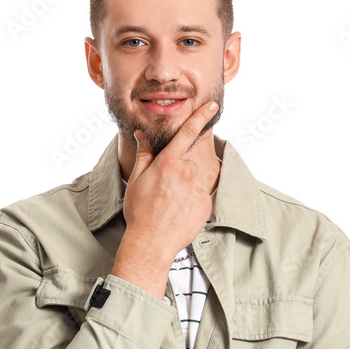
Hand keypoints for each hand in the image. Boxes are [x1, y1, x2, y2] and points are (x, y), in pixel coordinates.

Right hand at [122, 99, 218, 259]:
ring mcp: (198, 189)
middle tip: (163, 192)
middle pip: (187, 163)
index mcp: (168, 163)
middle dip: (178, 172)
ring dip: (185, 188)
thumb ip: (144, 154)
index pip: (187, 133)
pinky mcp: (207, 204)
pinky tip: (180, 213)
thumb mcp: (137, 180)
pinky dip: (192, 202)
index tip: (212, 105)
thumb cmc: (140, 212)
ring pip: (194, 181)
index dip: (201, 117)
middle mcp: (186, 173)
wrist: (151, 243)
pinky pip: (201, 196)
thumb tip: (142, 134)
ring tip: (171, 205)